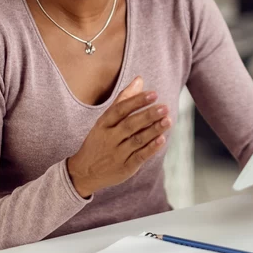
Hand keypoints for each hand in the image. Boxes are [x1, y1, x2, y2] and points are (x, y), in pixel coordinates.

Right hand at [66, 77, 169, 197]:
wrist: (84, 173)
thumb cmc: (99, 141)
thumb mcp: (105, 120)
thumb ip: (123, 100)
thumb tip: (139, 79)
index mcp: (103, 124)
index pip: (120, 110)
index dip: (136, 101)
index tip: (153, 94)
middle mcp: (109, 138)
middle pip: (129, 125)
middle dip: (148, 115)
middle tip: (165, 107)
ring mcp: (117, 154)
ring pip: (136, 140)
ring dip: (153, 130)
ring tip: (168, 120)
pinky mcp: (125, 168)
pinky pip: (139, 157)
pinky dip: (150, 149)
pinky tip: (162, 140)